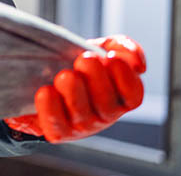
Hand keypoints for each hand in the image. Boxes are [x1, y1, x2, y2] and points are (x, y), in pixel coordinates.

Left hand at [4, 35, 145, 142]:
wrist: (44, 74)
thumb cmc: (81, 63)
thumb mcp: (104, 48)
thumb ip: (124, 48)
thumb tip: (136, 64)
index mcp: (120, 96)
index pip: (133, 95)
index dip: (126, 79)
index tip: (112, 58)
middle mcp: (104, 114)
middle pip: (107, 105)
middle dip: (97, 81)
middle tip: (85, 60)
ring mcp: (81, 125)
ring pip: (82, 116)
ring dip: (74, 94)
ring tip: (65, 75)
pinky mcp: (58, 131)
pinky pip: (56, 126)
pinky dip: (50, 109)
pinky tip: (46, 92)